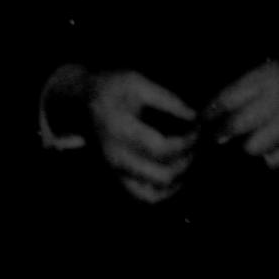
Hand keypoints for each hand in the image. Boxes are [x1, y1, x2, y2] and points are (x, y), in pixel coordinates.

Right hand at [85, 68, 199, 203]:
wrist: (79, 101)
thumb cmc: (109, 88)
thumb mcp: (136, 82)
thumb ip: (166, 99)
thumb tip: (194, 116)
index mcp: (119, 129)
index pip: (161, 148)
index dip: (186, 142)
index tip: (199, 128)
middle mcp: (116, 156)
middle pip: (161, 175)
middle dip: (186, 162)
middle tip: (197, 144)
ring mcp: (115, 170)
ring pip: (152, 193)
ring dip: (177, 179)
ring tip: (189, 158)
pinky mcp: (117, 177)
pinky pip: (144, 196)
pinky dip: (164, 192)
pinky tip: (178, 177)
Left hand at [204, 60, 278, 168]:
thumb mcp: (271, 72)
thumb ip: (243, 89)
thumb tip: (208, 114)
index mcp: (267, 76)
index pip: (226, 98)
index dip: (208, 115)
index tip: (198, 124)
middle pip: (235, 125)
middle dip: (221, 135)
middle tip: (216, 139)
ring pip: (252, 146)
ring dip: (249, 147)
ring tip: (252, 142)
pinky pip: (273, 160)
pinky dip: (270, 158)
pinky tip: (273, 149)